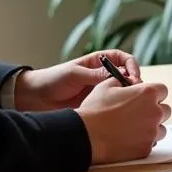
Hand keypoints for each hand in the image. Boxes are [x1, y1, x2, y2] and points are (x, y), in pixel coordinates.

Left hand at [14, 50, 141, 111]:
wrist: (36, 97)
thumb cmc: (53, 80)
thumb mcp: (75, 74)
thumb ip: (95, 75)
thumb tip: (119, 75)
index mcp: (98, 61)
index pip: (123, 59)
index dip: (132, 66)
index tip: (133, 77)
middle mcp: (102, 74)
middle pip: (127, 75)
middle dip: (134, 82)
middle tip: (134, 93)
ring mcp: (100, 90)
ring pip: (122, 91)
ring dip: (128, 96)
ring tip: (128, 103)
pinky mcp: (96, 104)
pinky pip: (112, 104)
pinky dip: (118, 107)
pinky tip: (119, 113)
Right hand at [77, 79, 170, 164]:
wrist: (86, 136)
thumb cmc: (95, 110)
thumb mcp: (106, 86)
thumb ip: (122, 80)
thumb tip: (127, 80)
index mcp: (147, 93)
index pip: (163, 90)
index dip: (153, 93)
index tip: (145, 97)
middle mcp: (154, 112)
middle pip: (165, 110)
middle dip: (154, 110)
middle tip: (138, 113)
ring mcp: (152, 132)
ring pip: (161, 128)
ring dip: (152, 127)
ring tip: (134, 128)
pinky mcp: (146, 148)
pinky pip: (152, 143)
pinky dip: (144, 141)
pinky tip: (130, 139)